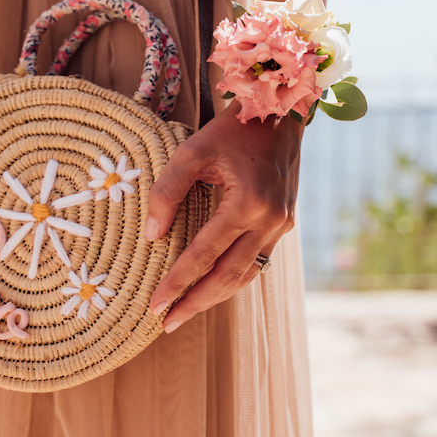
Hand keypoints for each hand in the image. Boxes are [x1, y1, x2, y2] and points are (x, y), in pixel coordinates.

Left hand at [145, 100, 302, 332]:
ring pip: (246, 274)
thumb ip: (167, 192)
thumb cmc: (230, 129)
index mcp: (247, 202)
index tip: (154, 304)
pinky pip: (257, 261)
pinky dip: (234, 279)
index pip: (204, 254)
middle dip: (196, 303)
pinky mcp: (284, 223)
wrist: (279, 113)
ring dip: (215, 297)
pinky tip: (213, 289)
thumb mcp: (191, 151)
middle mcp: (269, 219)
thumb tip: (152, 237)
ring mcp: (281, 224)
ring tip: (185, 313)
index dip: (177, 282)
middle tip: (166, 323)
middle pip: (228, 276)